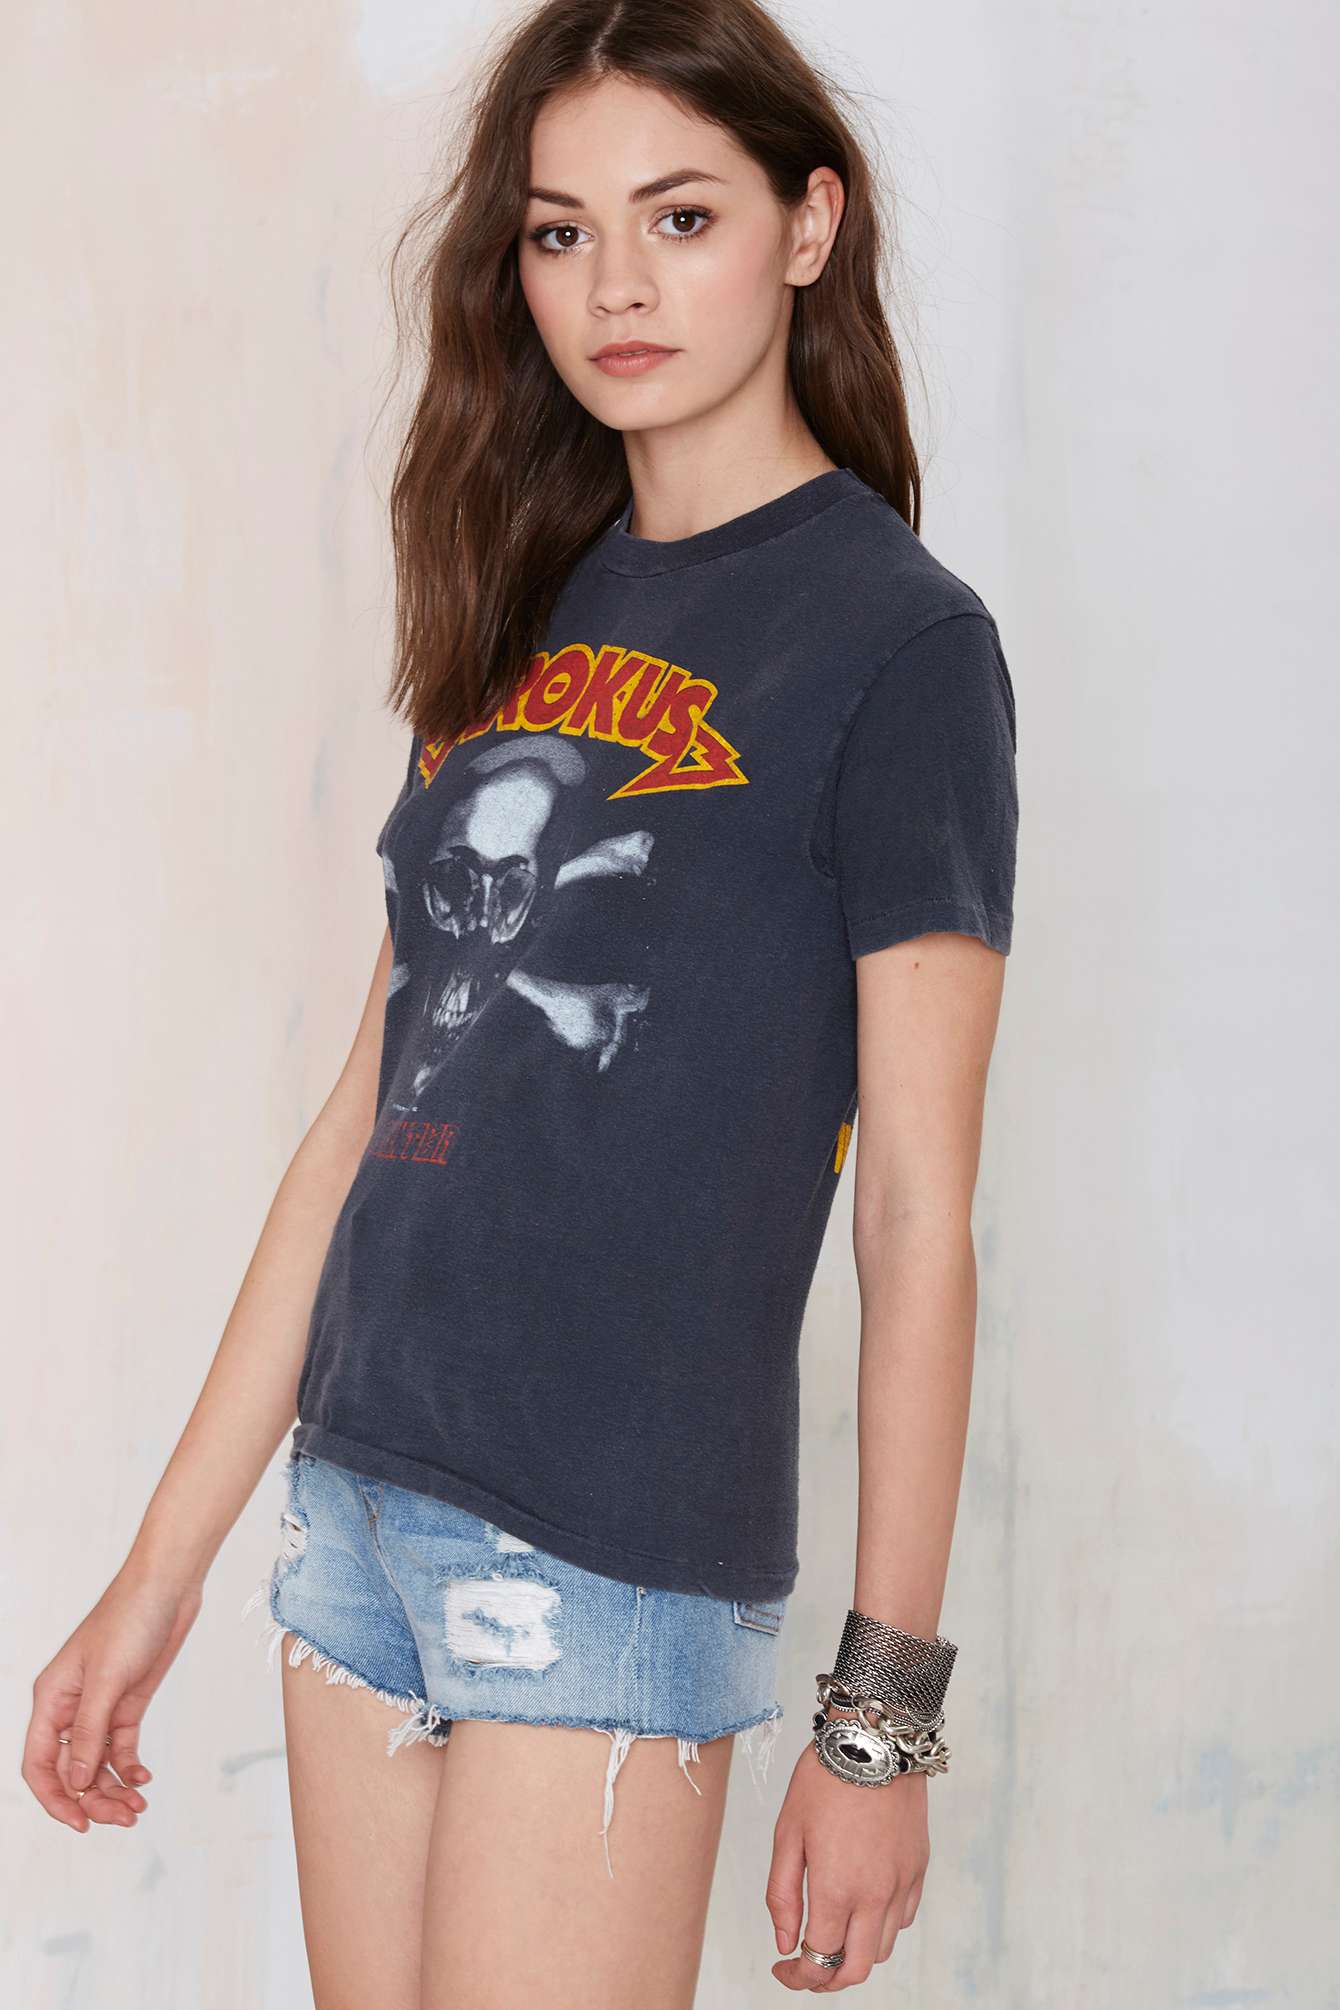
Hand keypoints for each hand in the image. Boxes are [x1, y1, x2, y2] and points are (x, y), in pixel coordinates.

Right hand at [22, 1561, 203, 1832]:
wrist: (168, 1588)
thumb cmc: (130, 1618)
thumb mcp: (108, 1678)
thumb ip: (90, 1732)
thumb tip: (77, 1782)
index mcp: (51, 1700)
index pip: (39, 1764)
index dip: (54, 1799)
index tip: (80, 1823)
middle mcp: (71, 1708)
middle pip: (71, 1771)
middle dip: (92, 1799)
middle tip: (123, 1818)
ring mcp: (100, 1707)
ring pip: (96, 1764)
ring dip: (113, 1789)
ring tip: (137, 1807)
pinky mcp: (127, 1704)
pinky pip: (121, 1747)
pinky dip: (129, 1768)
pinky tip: (143, 1780)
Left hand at [765, 1716, 929, 1990]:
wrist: (873, 1739)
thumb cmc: (824, 1780)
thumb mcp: (787, 1833)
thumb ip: (783, 1895)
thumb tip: (785, 1944)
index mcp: (837, 1889)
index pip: (819, 1961)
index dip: (797, 1977)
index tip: (782, 1969)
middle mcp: (876, 1895)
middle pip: (856, 1969)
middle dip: (827, 1981)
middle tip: (806, 1970)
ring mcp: (902, 1883)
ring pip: (882, 1948)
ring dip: (855, 1955)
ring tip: (833, 1936)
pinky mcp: (919, 1868)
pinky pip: (903, 1918)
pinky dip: (881, 1927)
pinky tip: (862, 1907)